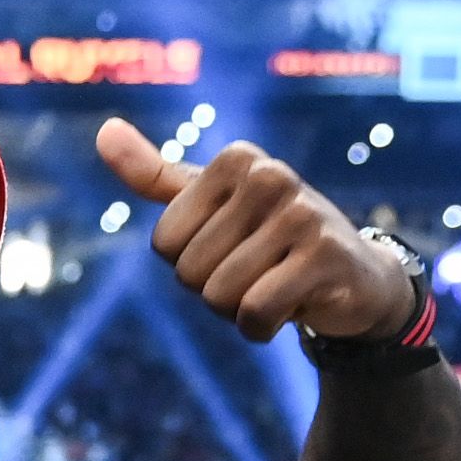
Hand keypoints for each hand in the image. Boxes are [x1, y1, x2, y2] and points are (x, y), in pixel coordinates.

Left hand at [95, 122, 412, 344]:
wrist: (355, 275)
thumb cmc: (270, 239)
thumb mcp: (212, 203)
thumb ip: (155, 175)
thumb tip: (105, 132)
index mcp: (237, 159)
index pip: (164, 242)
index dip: (191, 263)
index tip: (232, 249)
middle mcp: (270, 176)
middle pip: (190, 273)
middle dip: (215, 291)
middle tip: (258, 273)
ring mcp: (301, 214)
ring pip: (220, 297)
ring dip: (239, 312)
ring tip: (276, 286)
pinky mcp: (324, 257)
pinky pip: (253, 315)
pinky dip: (262, 329)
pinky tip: (292, 306)